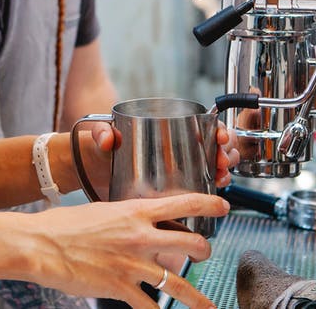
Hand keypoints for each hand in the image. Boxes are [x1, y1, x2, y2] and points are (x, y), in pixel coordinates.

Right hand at [28, 193, 228, 308]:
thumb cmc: (63, 226)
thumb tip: (134, 222)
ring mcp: (133, 264)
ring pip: (179, 283)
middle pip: (192, 244)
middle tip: (205, 255)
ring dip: (197, 297)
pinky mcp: (121, 287)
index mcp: (135, 211)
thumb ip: (124, 217)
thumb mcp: (101, 211)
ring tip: (207, 306)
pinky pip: (149, 307)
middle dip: (205, 252)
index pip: (183, 202)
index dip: (210, 204)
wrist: (41, 245)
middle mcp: (141, 236)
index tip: (224, 206)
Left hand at [80, 120, 238, 193]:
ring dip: (222, 170)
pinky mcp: (171, 186)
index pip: (201, 123)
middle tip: (222, 162)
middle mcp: (175, 144)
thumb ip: (102, 132)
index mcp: (164, 126)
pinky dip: (211, 187)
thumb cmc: (98, 145)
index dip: (217, 129)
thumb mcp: (101, 133)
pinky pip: (199, 185)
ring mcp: (175, 166)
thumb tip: (107, 138)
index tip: (221, 137)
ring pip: (211, 165)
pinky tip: (214, 191)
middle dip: (225, 152)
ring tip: (221, 177)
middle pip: (212, 145)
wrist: (90, 168)